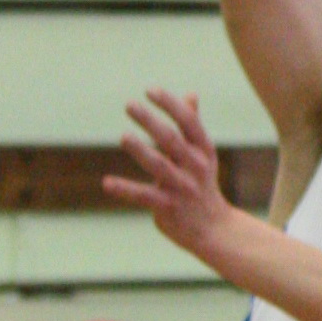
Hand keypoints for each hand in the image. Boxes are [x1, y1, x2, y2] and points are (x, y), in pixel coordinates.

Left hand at [102, 90, 238, 270]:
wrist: (215, 229)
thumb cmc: (203, 185)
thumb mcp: (203, 155)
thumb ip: (193, 126)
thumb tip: (191, 94)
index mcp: (203, 150)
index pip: (189, 122)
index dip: (171, 105)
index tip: (150, 90)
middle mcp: (195, 167)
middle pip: (172, 140)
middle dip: (151, 121)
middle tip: (130, 105)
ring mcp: (182, 188)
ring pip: (160, 166)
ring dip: (141, 150)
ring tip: (124, 137)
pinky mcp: (168, 208)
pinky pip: (144, 196)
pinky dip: (125, 189)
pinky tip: (106, 183)